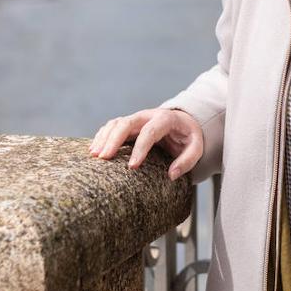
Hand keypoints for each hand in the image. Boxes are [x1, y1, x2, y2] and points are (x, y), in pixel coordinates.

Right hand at [89, 108, 203, 180]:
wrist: (183, 122)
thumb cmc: (188, 137)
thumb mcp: (196, 148)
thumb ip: (187, 161)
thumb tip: (171, 174)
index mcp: (165, 119)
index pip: (150, 131)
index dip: (140, 148)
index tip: (132, 166)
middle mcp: (147, 116)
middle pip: (126, 123)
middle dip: (113, 140)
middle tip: (104, 158)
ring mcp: (136, 119)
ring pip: (115, 123)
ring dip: (104, 138)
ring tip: (95, 156)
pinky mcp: (128, 124)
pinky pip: (111, 127)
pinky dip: (101, 136)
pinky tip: (94, 150)